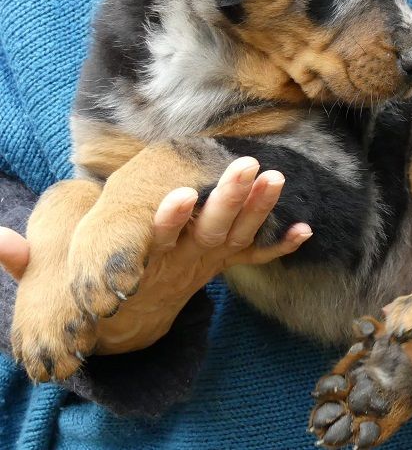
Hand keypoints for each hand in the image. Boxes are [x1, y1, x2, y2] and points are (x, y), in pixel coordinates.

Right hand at [0, 157, 311, 355]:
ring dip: (260, 210)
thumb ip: (28, 261)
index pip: (158, 238)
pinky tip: (306, 232)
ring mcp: (208, 262)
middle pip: (210, 230)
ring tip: (278, 178)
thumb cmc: (94, 287)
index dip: (169, 218)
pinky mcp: (221, 262)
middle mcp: (183, 260)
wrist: (128, 322)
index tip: (181, 192)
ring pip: (238, 236)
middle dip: (229, 199)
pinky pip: (254, 258)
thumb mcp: (56, 281)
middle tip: (248, 166)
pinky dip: (280, 248)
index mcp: (147, 259)